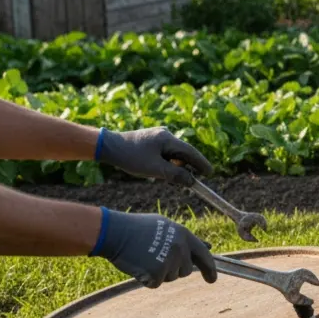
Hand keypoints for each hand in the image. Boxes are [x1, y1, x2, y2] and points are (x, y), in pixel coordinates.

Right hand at [92, 209, 216, 287]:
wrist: (115, 232)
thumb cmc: (138, 228)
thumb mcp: (166, 227)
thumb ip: (186, 239)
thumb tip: (208, 247)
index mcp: (184, 235)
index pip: (204, 255)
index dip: (210, 269)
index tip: (212, 280)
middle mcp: (181, 249)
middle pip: (185, 271)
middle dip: (173, 269)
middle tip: (155, 257)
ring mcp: (169, 261)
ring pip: (170, 278)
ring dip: (159, 273)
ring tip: (145, 257)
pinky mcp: (157, 273)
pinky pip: (155, 283)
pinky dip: (146, 279)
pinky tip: (138, 265)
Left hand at [96, 127, 211, 185]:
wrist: (108, 146)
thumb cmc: (131, 157)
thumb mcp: (155, 170)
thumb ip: (176, 175)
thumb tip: (192, 181)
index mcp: (168, 139)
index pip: (191, 152)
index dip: (202, 164)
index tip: (210, 173)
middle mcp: (166, 135)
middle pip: (183, 153)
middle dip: (188, 168)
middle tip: (193, 182)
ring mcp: (158, 136)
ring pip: (174, 154)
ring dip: (175, 167)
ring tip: (170, 180)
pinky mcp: (151, 140)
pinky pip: (166, 152)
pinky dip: (168, 162)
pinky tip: (160, 172)